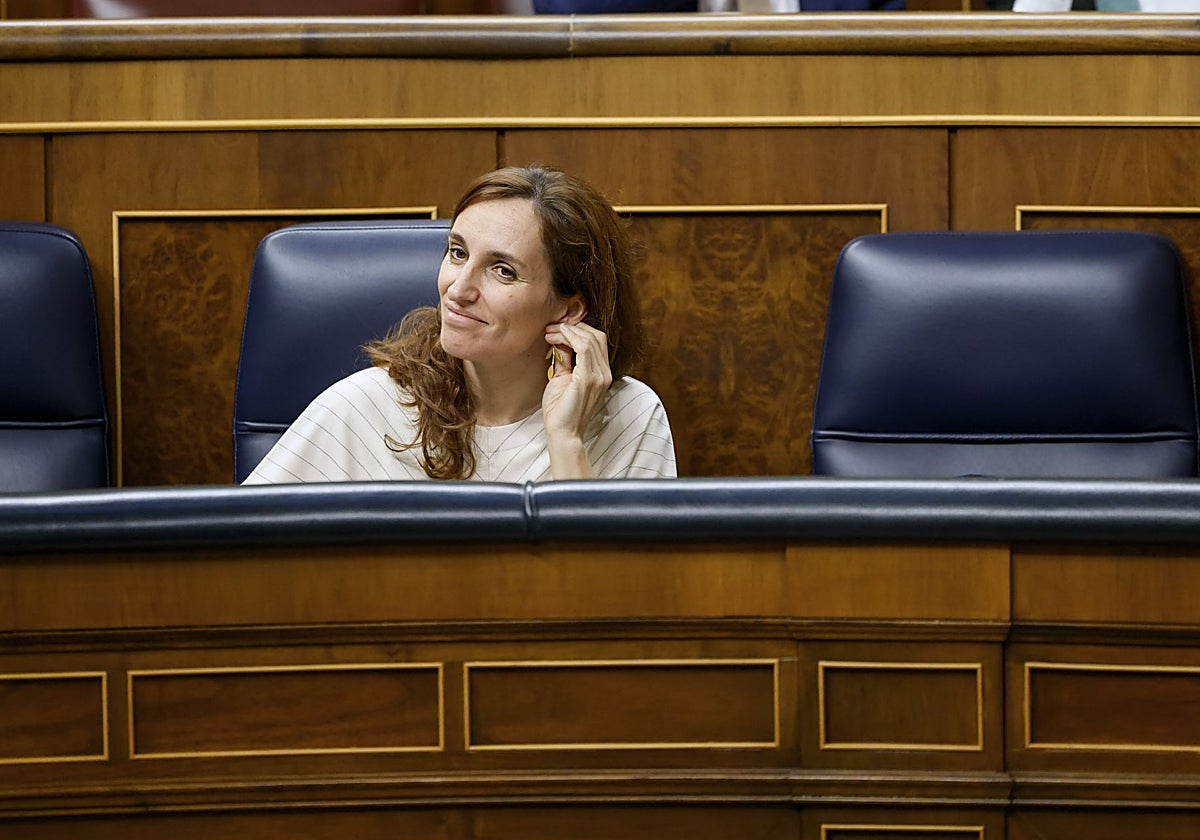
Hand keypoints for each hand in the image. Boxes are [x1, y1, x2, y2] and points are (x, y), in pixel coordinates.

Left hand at [542, 322, 612, 477]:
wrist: (562, 432)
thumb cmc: (561, 409)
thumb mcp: (562, 378)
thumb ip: (565, 360)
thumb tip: (560, 341)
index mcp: (601, 373)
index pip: (597, 341)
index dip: (578, 329)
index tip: (557, 328)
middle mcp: (604, 373)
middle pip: (596, 336)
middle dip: (573, 326)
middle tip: (552, 326)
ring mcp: (599, 376)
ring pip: (590, 338)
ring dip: (568, 330)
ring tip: (550, 331)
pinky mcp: (588, 379)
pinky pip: (584, 348)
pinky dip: (570, 337)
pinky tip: (556, 336)